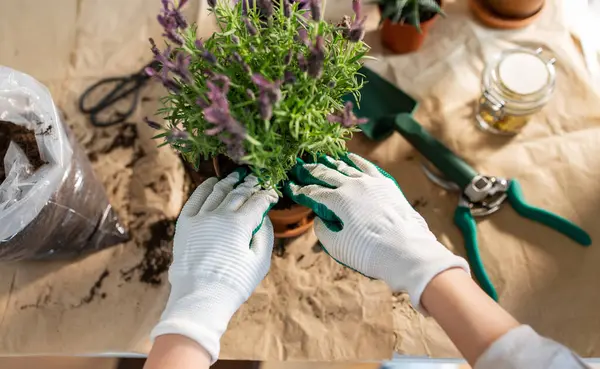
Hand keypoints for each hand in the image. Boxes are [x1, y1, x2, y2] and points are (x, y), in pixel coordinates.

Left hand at [151, 171, 277, 362]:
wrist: (200, 297)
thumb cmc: (234, 283)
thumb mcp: (260, 262)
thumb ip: (265, 236)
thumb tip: (263, 218)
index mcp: (240, 224)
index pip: (257, 201)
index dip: (267, 195)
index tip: (272, 193)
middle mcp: (219, 215)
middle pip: (238, 193)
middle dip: (249, 185)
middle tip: (256, 179)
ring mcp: (200, 218)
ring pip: (217, 191)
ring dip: (229, 182)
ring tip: (237, 176)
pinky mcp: (185, 224)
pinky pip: (195, 198)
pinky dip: (205, 187)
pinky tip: (212, 182)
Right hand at [287, 154, 468, 311]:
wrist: (407, 251)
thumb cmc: (369, 253)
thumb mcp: (338, 246)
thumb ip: (324, 230)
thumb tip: (321, 219)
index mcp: (338, 200)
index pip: (313, 193)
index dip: (300, 190)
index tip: (291, 188)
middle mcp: (353, 186)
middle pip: (327, 175)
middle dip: (312, 171)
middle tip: (301, 167)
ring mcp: (371, 182)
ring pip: (347, 167)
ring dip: (332, 163)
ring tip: (322, 159)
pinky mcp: (386, 184)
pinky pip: (368, 167)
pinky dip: (356, 161)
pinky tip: (349, 158)